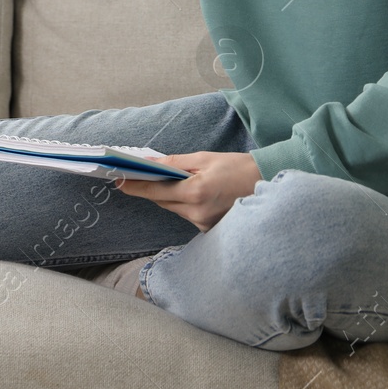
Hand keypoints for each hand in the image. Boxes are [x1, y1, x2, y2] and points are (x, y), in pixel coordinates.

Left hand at [115, 151, 262, 232]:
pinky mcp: (209, 229)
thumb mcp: (205, 158)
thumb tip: (150, 162)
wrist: (268, 183)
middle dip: (150, 188)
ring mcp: (204, 224)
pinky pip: (187, 215)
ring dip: (168, 195)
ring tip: (164, 180)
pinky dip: (183, 203)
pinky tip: (188, 192)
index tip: (119, 181)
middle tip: (134, 176)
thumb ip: (174, 163)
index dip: (135, 186)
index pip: (156, 190)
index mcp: (196, 192)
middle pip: (162, 201)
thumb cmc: (238, 167)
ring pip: (174, 208)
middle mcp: (198, 213)